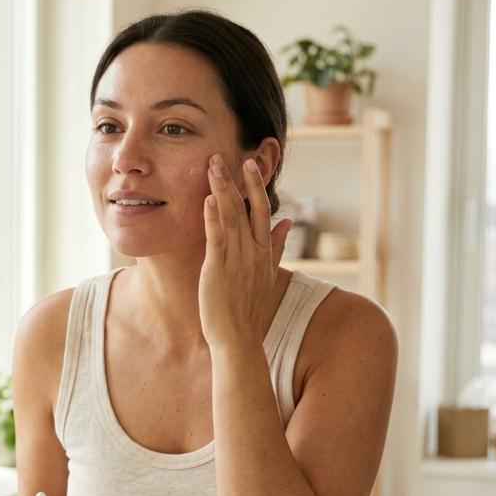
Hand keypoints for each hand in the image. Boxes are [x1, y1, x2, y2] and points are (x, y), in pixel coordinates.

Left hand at [199, 154, 290, 350]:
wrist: (239, 340)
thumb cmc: (248, 310)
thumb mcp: (267, 274)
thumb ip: (277, 246)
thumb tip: (287, 221)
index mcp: (264, 253)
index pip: (262, 212)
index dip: (256, 186)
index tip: (252, 163)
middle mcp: (254, 253)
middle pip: (249, 209)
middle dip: (242, 181)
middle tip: (236, 155)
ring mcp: (237, 260)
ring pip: (231, 218)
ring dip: (222, 190)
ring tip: (214, 166)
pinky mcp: (218, 270)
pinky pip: (217, 238)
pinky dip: (212, 217)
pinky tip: (207, 199)